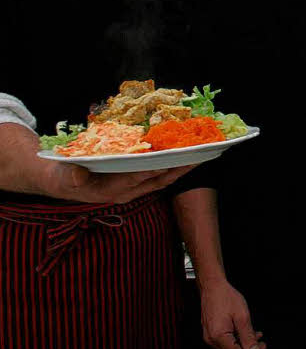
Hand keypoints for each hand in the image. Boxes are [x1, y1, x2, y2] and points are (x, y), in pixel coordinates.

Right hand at [46, 162, 195, 203]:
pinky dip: (172, 167)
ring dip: (180, 169)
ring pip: (162, 179)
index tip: (172, 159)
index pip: (138, 178)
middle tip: (198, 156)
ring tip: (199, 156)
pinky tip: (183, 157)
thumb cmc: (65, 177)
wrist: (63, 182)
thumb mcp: (64, 176)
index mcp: (111, 190)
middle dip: (178, 169)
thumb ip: (71, 177)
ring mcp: (133, 189)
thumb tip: (76, 176)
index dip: (155, 168)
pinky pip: (158, 177)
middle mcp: (126, 192)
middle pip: (158, 179)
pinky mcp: (135, 184)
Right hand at [200, 279, 266, 348]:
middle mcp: (211, 340)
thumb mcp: (242, 316)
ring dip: (244, 345)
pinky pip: (225, 342)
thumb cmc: (226, 297)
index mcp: (218, 336)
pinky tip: (247, 334)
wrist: (212, 286)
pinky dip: (237, 340)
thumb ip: (248, 336)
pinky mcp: (211, 332)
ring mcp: (210, 337)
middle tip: (262, 345)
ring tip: (258, 338)